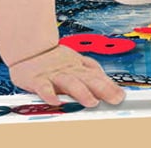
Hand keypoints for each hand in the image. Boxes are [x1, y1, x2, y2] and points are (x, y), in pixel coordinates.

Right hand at [9, 45, 125, 106]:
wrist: (29, 48)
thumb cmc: (54, 59)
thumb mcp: (75, 61)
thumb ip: (90, 71)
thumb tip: (109, 82)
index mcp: (78, 66)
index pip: (97, 76)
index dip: (109, 85)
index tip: (121, 95)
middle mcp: (69, 70)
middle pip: (88, 78)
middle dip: (103, 88)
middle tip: (115, 98)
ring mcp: (54, 74)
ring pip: (70, 82)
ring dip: (82, 92)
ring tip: (92, 102)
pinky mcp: (38, 79)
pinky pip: (44, 87)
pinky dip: (49, 94)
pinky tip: (56, 102)